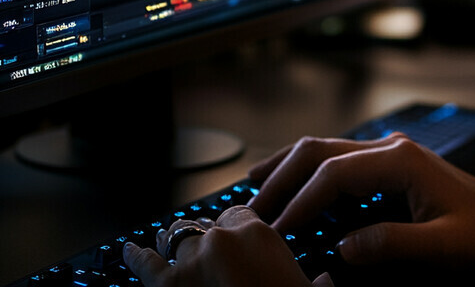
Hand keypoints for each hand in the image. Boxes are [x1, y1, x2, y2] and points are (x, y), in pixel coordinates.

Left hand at [122, 205, 326, 285]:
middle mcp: (221, 240)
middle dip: (209, 237)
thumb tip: (325, 282)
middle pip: (209, 226)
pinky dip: (136, 256)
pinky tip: (130, 251)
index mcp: (258, 235)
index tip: (238, 241)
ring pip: (178, 239)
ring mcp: (189, 262)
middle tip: (211, 252)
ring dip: (174, 241)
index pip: (240, 214)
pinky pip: (145, 265)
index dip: (238, 229)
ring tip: (166, 238)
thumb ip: (316, 284)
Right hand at [247, 133, 474, 268]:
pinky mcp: (387, 164)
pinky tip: (291, 183)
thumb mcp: (441, 247)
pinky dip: (309, 170)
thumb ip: (392, 244)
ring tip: (256, 185)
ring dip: (290, 166)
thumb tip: (343, 248)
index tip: (281, 228)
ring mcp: (388, 152)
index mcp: (402, 160)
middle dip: (284, 176)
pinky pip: (338, 159)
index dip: (303, 200)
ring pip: (326, 147)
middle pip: (322, 149)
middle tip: (254, 206)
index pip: (336, 172)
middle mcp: (390, 147)